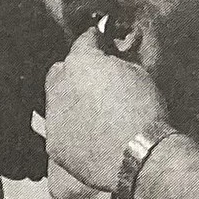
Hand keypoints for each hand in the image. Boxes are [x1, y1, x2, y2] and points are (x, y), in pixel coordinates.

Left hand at [44, 29, 168, 191]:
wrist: (140, 157)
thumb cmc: (145, 115)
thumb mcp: (139, 73)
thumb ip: (118, 60)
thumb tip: (112, 58)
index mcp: (81, 63)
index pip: (83, 40)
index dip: (95, 42)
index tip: (100, 44)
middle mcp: (60, 86)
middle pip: (61, 71)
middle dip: (75, 73)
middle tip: (98, 83)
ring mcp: (53, 117)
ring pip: (57, 102)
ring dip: (71, 102)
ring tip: (98, 114)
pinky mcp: (54, 144)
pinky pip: (58, 130)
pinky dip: (71, 130)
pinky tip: (92, 136)